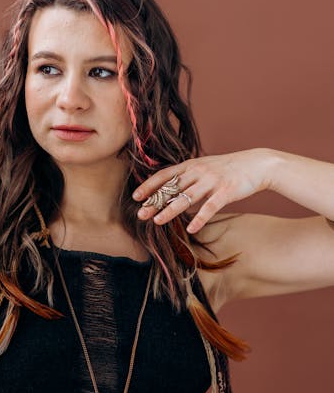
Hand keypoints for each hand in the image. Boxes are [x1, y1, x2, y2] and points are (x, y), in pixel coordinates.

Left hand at [132, 149, 272, 233]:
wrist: (257, 165)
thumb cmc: (228, 169)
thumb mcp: (205, 167)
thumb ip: (188, 177)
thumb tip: (170, 191)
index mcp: (191, 165)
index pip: (165, 175)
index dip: (149, 186)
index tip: (135, 197)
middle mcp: (199, 171)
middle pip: (172, 188)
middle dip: (154, 202)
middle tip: (140, 214)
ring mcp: (212, 181)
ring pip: (186, 197)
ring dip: (170, 210)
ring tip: (157, 222)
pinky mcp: (226, 191)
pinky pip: (210, 206)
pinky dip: (200, 218)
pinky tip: (191, 228)